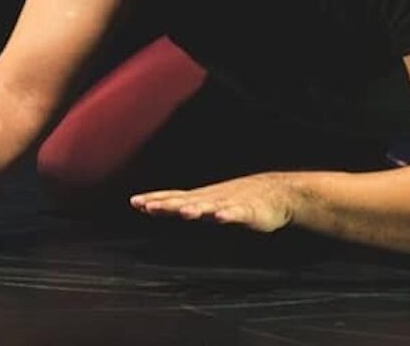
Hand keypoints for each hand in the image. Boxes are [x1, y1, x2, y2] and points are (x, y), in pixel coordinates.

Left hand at [129, 172, 294, 232]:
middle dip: (168, 204)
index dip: (155, 199)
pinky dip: (229, 214)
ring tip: (184, 212)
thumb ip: (184, 204)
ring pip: (210, 205)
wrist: (273, 192)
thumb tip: (155, 206)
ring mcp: (229, 202)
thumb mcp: (206, 202)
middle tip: (149, 207)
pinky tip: (221, 216)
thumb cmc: (236, 198)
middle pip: (185, 200)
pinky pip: (238, 212)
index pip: (172, 197)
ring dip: (197, 208)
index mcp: (200, 198)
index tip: (135, 202)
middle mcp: (211, 198)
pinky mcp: (249, 210)